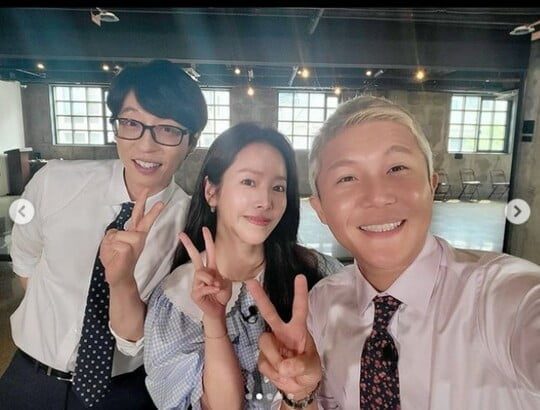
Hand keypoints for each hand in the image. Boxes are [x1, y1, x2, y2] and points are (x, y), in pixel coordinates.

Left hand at [100, 189, 163, 287]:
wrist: (118, 278)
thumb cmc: (115, 261)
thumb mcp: (108, 244)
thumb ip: (113, 233)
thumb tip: (116, 231)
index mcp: (134, 235)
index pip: (139, 217)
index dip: (145, 206)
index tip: (159, 200)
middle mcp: (137, 237)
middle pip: (141, 218)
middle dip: (145, 204)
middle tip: (151, 192)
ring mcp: (135, 244)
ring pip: (118, 234)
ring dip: (110, 244)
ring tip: (115, 254)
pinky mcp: (129, 251)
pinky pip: (115, 243)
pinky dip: (110, 250)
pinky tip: (116, 257)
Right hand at [179, 227, 231, 318]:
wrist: (218, 310)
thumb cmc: (220, 295)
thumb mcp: (224, 283)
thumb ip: (217, 278)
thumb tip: (211, 279)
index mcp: (210, 269)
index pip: (209, 252)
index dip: (207, 240)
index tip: (204, 229)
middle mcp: (202, 274)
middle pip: (194, 257)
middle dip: (188, 244)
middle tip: (181, 234)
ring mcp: (196, 283)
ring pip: (201, 273)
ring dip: (211, 280)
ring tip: (217, 287)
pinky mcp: (195, 293)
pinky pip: (203, 286)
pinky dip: (212, 288)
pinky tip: (215, 291)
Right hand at [246, 275, 321, 397]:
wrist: (298, 388)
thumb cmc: (309, 371)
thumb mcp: (312, 368)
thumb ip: (300, 365)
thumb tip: (285, 367)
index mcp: (297, 330)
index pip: (300, 309)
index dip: (299, 294)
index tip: (299, 277)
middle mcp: (282, 333)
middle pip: (269, 312)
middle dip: (260, 297)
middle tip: (251, 282)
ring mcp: (271, 344)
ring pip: (265, 342)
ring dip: (276, 358)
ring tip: (286, 370)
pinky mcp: (262, 357)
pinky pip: (263, 362)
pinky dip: (272, 372)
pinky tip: (279, 374)